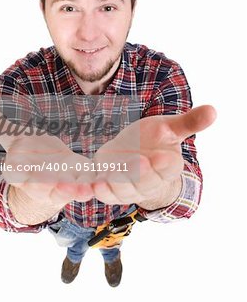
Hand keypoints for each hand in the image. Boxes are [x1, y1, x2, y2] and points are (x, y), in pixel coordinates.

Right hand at [0, 105, 94, 206]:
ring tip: (83, 190)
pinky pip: (80, 188)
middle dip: (50, 186)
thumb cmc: (30, 151)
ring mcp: (55, 187)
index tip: (23, 175)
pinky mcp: (74, 186)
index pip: (16, 173)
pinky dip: (87, 188)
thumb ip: (0, 126)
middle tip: (60, 184)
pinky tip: (95, 184)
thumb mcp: (15, 138)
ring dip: (73, 191)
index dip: (21, 174)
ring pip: (63, 190)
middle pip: (41, 184)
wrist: (48, 167)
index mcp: (17, 171)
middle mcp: (35, 183)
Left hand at [92, 105, 216, 206]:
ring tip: (104, 177)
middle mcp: (147, 181)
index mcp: (166, 166)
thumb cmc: (155, 141)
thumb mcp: (169, 129)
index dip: (165, 163)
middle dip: (139, 172)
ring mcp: (126, 187)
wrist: (136, 156)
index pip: (168, 167)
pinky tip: (88, 186)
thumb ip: (188, 122)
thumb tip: (213, 110)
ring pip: (120, 188)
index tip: (164, 156)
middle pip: (143, 180)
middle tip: (137, 161)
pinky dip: (93, 190)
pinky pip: (100, 191)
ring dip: (112, 185)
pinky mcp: (108, 187)